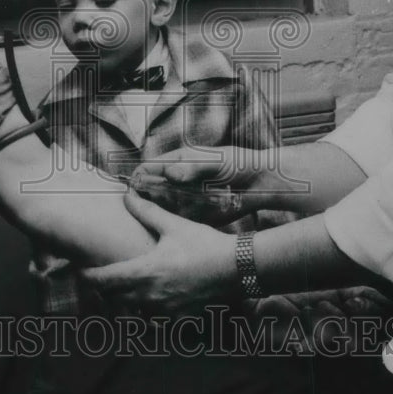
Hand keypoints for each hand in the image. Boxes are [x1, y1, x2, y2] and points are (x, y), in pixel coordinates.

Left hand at [81, 191, 237, 313]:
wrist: (235, 268)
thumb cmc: (204, 244)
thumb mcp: (174, 225)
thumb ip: (147, 212)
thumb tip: (126, 194)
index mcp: (144, 272)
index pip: (103, 281)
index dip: (87, 278)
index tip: (79, 272)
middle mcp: (149, 296)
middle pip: (113, 301)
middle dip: (103, 292)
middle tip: (100, 280)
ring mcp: (164, 311)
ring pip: (131, 313)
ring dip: (123, 305)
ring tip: (122, 292)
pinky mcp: (178, 318)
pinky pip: (152, 322)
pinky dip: (145, 316)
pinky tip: (148, 305)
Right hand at [130, 146, 268, 221]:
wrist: (261, 182)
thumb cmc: (238, 164)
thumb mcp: (215, 161)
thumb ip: (193, 167)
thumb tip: (170, 175)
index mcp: (177, 163)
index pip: (147, 169)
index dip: (136, 179)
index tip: (131, 191)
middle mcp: (177, 181)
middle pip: (149, 191)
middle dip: (142, 200)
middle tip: (140, 211)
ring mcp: (185, 198)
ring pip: (160, 208)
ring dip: (156, 215)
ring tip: (153, 223)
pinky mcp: (195, 214)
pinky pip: (177, 222)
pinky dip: (173, 226)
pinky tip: (171, 232)